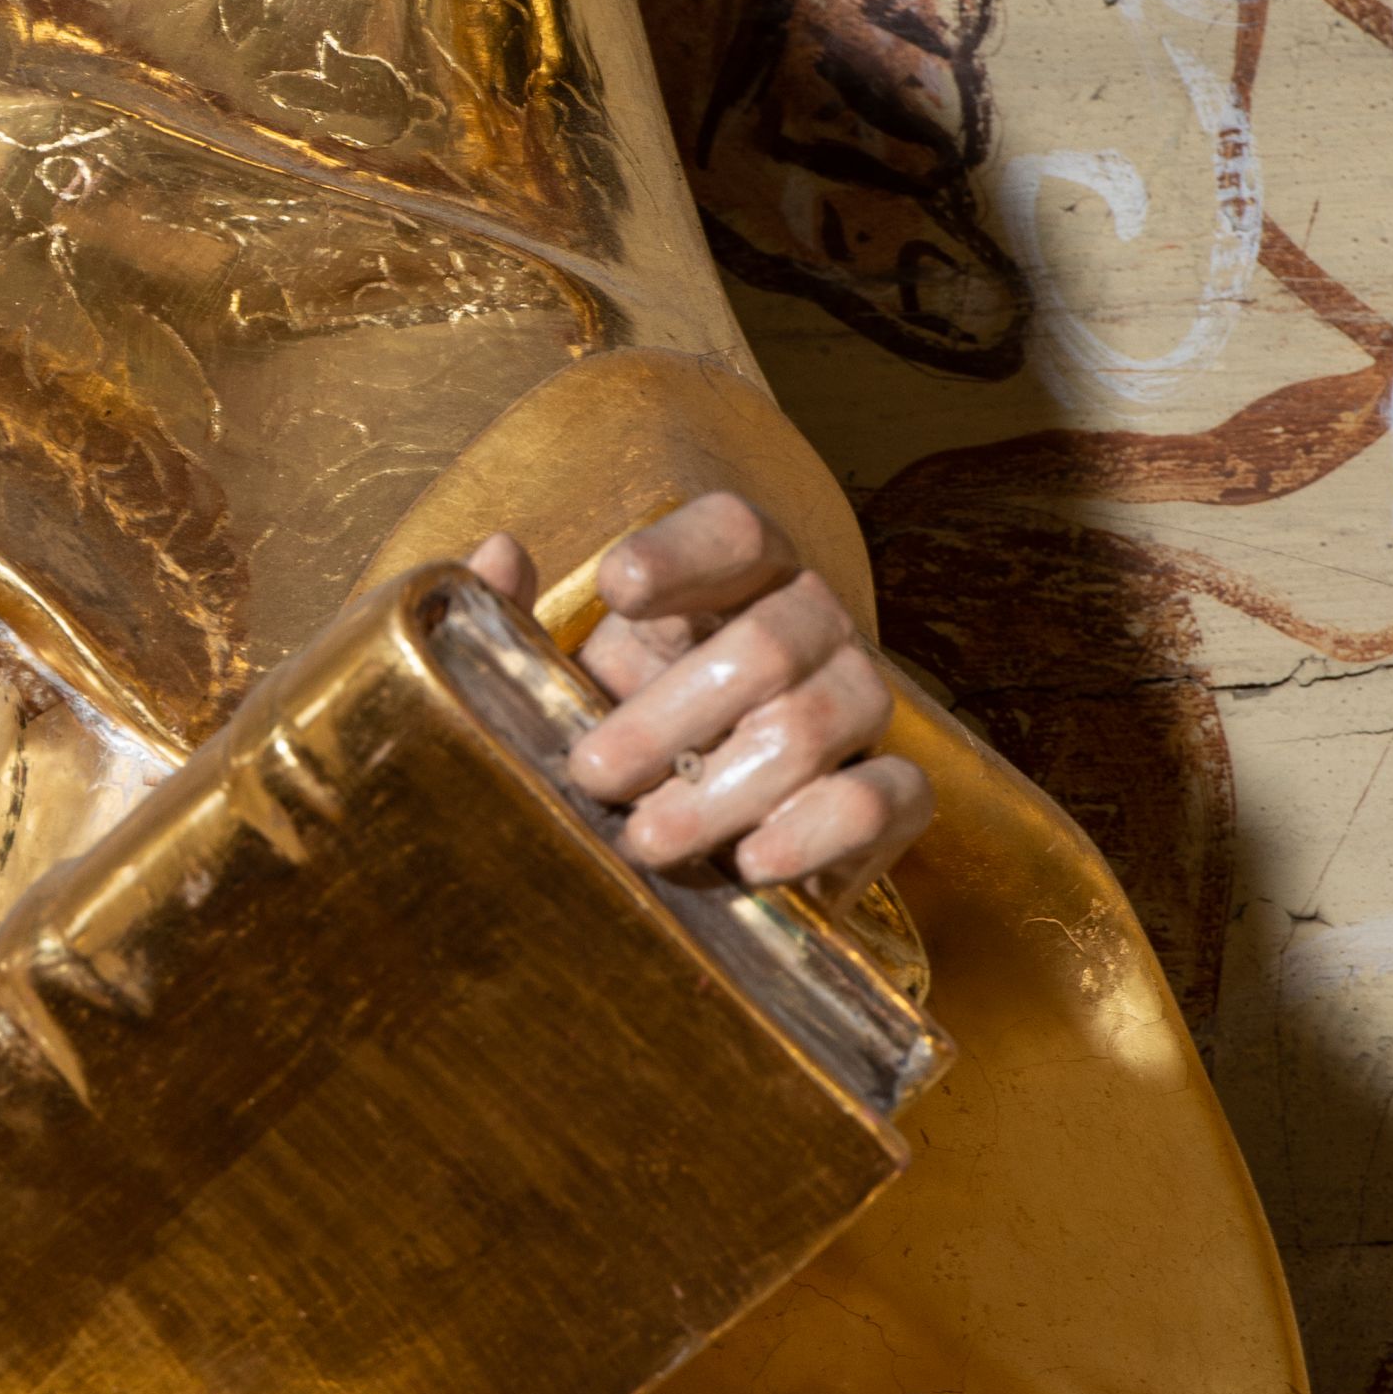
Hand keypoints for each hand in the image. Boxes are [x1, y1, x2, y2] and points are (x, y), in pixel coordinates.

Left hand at [464, 489, 927, 906]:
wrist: (691, 823)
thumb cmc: (623, 723)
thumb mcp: (562, 669)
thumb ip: (519, 617)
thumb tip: (496, 552)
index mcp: (738, 575)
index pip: (736, 532)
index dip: (684, 553)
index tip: (613, 589)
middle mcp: (813, 624)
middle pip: (769, 644)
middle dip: (669, 716)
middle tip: (593, 772)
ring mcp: (860, 703)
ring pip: (814, 727)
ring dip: (720, 791)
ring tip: (645, 839)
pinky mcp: (896, 793)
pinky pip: (887, 799)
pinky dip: (820, 831)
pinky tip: (751, 861)